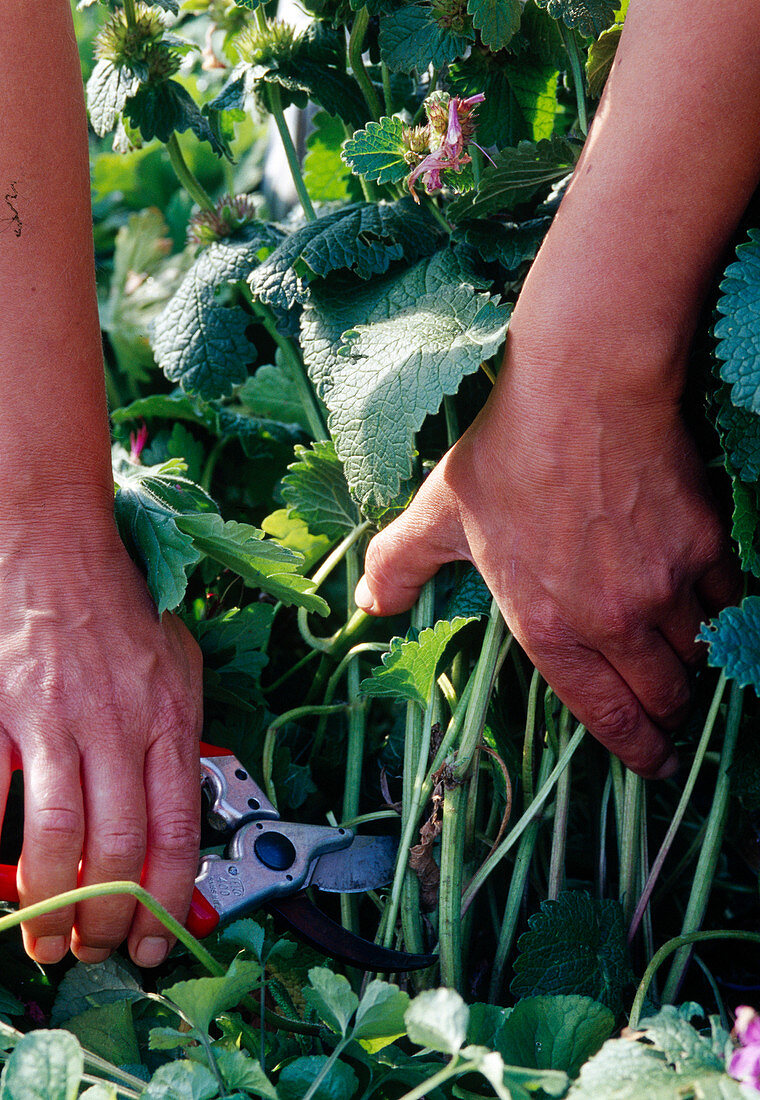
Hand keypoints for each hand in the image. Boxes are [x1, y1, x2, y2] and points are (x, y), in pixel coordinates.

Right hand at [0, 513, 202, 966]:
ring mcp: (55, 722)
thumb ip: (183, 735)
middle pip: (117, 850)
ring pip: (55, 841)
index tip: (153, 942)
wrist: (56, 546)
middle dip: (105, 919)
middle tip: (93, 947)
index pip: (177, 832)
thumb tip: (183, 808)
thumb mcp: (179, 665)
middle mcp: (117, 725)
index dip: (165, 901)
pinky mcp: (1, 715)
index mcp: (168, 719)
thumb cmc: (118, 606)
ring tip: (45, 936)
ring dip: (49, 905)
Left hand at [355, 330, 741, 777]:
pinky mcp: (704, 545)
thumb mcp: (436, 514)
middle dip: (668, 714)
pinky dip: (720, 605)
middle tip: (671, 713)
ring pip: (698, 651)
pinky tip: (705, 597)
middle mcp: (611, 621)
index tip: (656, 765)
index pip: (603, 713)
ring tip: (686, 657)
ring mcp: (664, 585)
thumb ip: (398, 565)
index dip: (635, 749)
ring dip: (693, 661)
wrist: (581, 391)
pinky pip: (728, 597)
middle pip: (664, 695)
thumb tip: (363, 605)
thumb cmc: (505, 453)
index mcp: (547, 626)